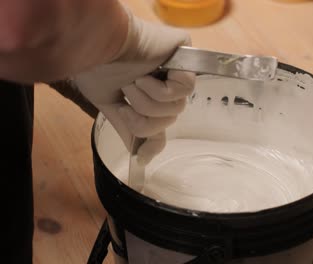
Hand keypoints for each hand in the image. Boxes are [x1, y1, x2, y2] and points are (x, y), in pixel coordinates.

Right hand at [74, 5, 194, 164]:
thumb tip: (141, 156)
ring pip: (177, 108)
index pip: (163, 123)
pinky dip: (160, 90)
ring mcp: (177, 67)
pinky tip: (146, 75)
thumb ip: (130, 128)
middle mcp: (165, 79)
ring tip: (133, 81)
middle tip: (125, 98)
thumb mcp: (109, 105)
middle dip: (142, 118)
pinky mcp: (186, 53)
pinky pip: (184, 89)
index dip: (154, 142)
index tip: (142, 156)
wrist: (93, 44)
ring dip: (147, 101)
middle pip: (169, 120)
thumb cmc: (96, 66)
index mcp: (148, 90)